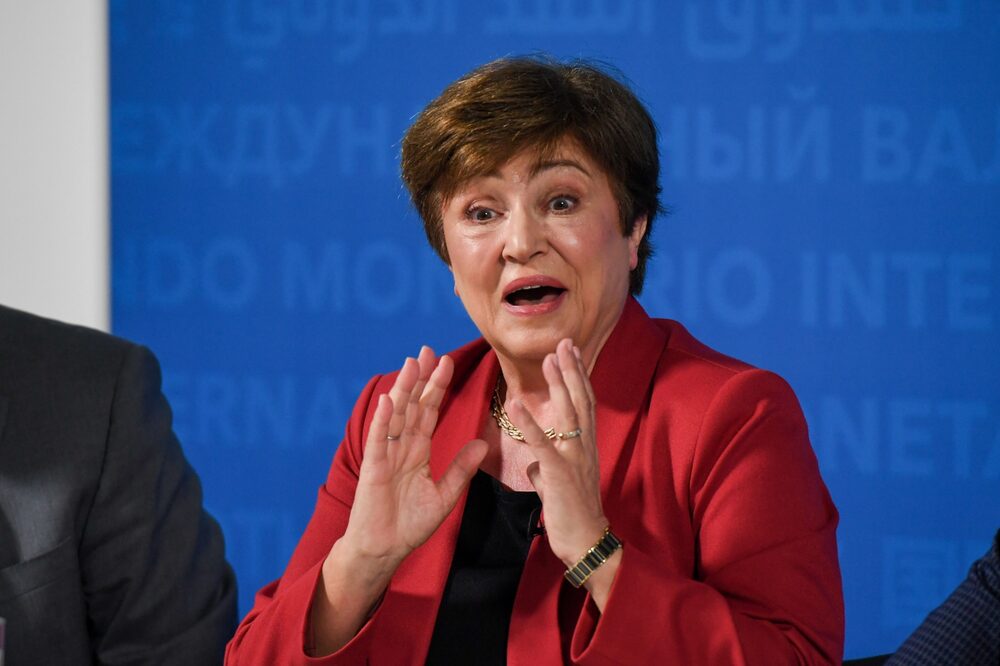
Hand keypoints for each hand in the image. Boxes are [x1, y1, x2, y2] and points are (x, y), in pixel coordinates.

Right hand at [341, 346, 487, 568]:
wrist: (384, 550)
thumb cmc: (409, 526)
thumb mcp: (444, 494)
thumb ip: (460, 469)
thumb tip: (481, 443)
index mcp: (417, 452)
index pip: (428, 412)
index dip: (436, 388)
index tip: (446, 363)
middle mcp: (401, 447)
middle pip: (412, 406)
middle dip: (420, 378)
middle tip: (428, 350)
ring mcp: (386, 455)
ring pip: (396, 415)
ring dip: (403, 389)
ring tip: (411, 363)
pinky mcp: (374, 468)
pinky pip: (379, 439)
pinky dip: (382, 419)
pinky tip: (388, 399)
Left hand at [506, 338, 607, 566]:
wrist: (586, 542)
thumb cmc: (572, 515)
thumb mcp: (557, 486)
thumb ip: (546, 469)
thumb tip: (533, 465)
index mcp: (584, 447)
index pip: (583, 403)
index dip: (577, 376)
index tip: (570, 351)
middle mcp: (584, 447)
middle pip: (580, 400)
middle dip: (571, 370)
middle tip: (564, 342)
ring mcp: (574, 458)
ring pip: (568, 414)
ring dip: (558, 385)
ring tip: (548, 360)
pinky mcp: (560, 474)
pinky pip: (543, 444)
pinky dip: (529, 423)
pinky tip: (516, 405)